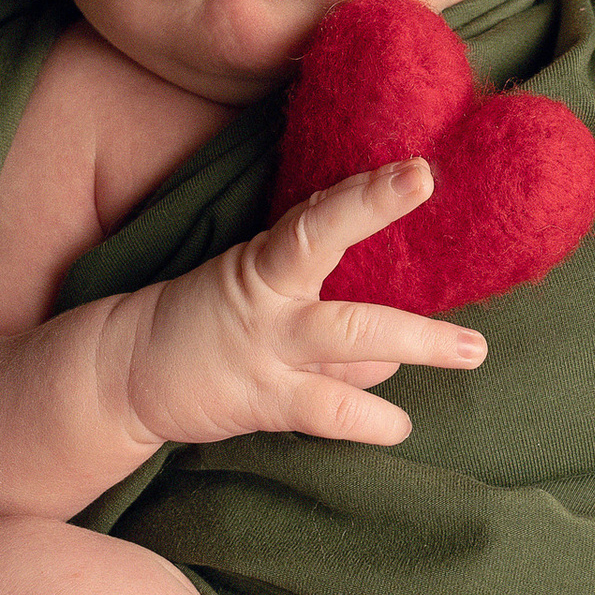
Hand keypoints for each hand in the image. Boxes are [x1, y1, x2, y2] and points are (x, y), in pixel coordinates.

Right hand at [115, 161, 487, 450]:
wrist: (122, 372)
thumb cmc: (203, 329)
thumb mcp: (259, 302)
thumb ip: (328, 323)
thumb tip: (397, 356)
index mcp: (265, 261)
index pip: (317, 213)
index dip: (365, 190)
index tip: (418, 168)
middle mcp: (266, 294)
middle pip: (323, 241)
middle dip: (375, 207)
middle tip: (428, 179)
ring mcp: (263, 346)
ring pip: (347, 336)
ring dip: (417, 341)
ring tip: (472, 350)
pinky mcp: (258, 398)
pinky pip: (327, 411)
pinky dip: (370, 421)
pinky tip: (400, 426)